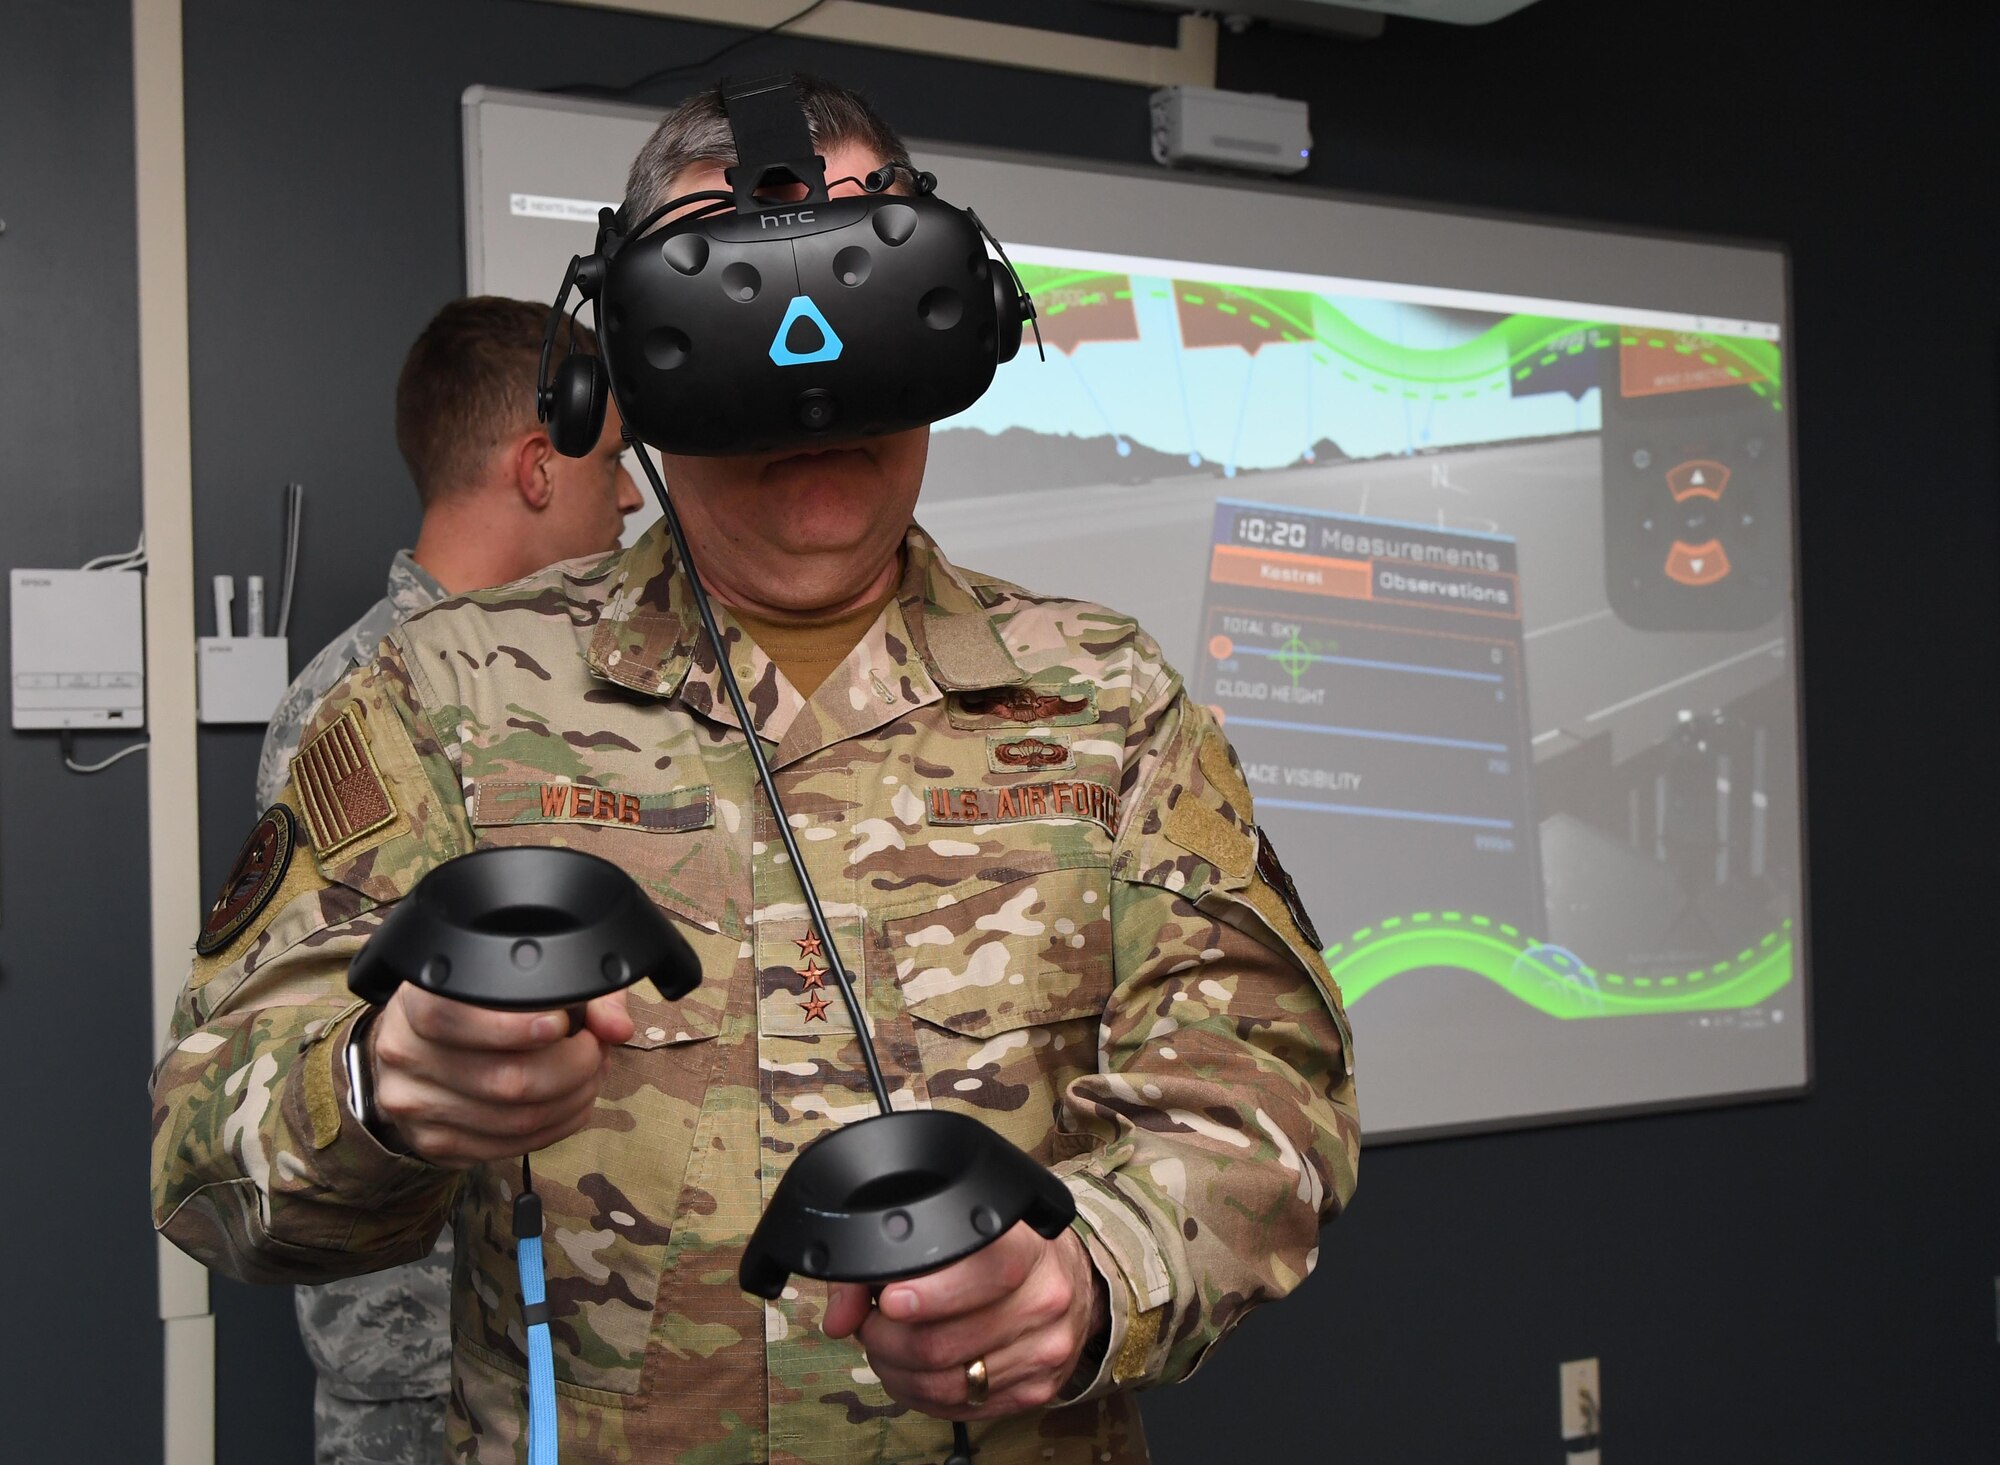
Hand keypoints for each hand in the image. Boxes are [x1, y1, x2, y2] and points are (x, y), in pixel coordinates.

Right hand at [364, 985, 633, 1166]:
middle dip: (573, 1068)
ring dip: (573, 1100)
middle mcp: (404, 1054)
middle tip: (594, 1050)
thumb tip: (616, 1027)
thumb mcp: (519, 978)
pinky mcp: (433, 1144)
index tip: (561, 1023)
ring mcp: (414, 1106)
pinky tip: (568, 1102)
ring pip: (516, 1121)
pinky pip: (510, 1148)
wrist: (419, 1046)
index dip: (516, 1026)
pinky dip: (556, 1127)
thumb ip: (578, 992)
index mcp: (418, 1000)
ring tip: (588, 1075)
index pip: (456, 1018)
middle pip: (506, 1080)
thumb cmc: (480, 1005)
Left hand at [822, 1222, 1107, 1419]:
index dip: (929, 1295)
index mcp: (1028, 1249)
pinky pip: (960, 1408)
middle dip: (887, 1338)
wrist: (1072, 1281)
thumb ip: (888, 1258)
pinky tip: (912, 1371)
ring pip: (946, 1384)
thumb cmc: (1006, 1250)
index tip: (889, 1301)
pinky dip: (921, 1394)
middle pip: (945, 1343)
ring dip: (897, 1371)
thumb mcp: (962, 1231)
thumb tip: (838, 1317)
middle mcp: (1045, 1301)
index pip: (983, 1275)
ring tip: (885, 1347)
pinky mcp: (1037, 1391)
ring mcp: (1044, 1352)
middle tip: (870, 1323)